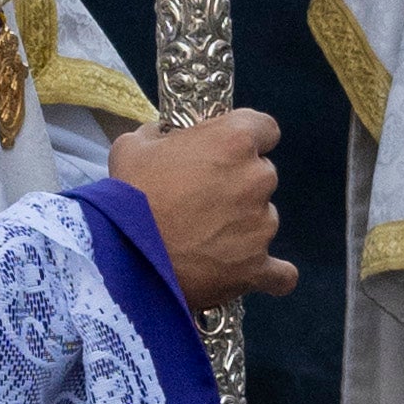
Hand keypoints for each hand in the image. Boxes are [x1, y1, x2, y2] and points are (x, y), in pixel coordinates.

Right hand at [106, 107, 291, 309]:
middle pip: (262, 175)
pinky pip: (280, 274)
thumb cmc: (128, 195)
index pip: (265, 129)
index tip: (227, 152)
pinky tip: (251, 271)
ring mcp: (261, 225)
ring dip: (241, 226)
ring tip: (202, 240)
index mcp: (233, 142)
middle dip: (238, 184)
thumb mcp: (133, 147)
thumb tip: (165, 137)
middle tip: (202, 200)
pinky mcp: (257, 266)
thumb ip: (160, 135)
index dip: (247, 139)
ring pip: (263, 219)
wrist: (124, 257)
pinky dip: (269, 274)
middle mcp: (257, 179)